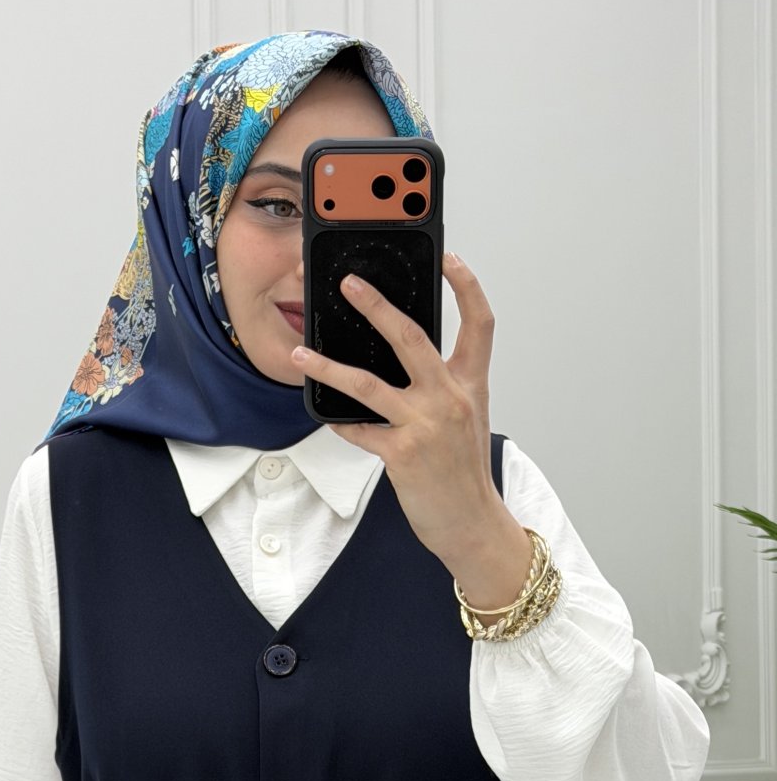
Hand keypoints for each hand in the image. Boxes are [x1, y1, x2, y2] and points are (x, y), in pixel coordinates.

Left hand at [288, 254, 508, 576]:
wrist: (472, 523)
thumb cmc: (465, 472)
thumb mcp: (467, 419)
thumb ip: (445, 385)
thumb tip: (409, 359)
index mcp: (470, 384)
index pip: (480, 323)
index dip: (467, 286)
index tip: (449, 258)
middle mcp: (450, 398)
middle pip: (411, 336)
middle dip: (376, 304)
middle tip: (349, 284)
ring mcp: (425, 425)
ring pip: (367, 383)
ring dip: (328, 366)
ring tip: (301, 351)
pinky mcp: (402, 454)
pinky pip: (359, 430)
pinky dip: (340, 422)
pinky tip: (326, 415)